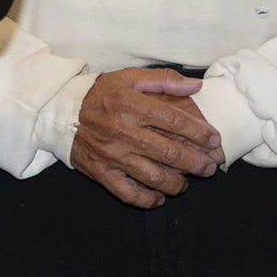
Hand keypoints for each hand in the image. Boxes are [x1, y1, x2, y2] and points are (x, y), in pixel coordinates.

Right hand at [71, 68, 223, 208]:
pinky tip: (160, 197)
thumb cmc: (100, 93)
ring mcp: (112, 155)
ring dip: (176, 183)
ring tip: (186, 183)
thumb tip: (195, 86)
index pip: (173, 120)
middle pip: (167, 152)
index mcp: (131, 105)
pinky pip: (128, 193)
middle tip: (209, 167)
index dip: (198, 131)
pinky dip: (147, 199)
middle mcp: (123, 131)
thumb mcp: (129, 77)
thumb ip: (164, 80)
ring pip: (152, 176)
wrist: (61, 112)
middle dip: (195, 161)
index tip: (214, 138)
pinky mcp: (102, 173)